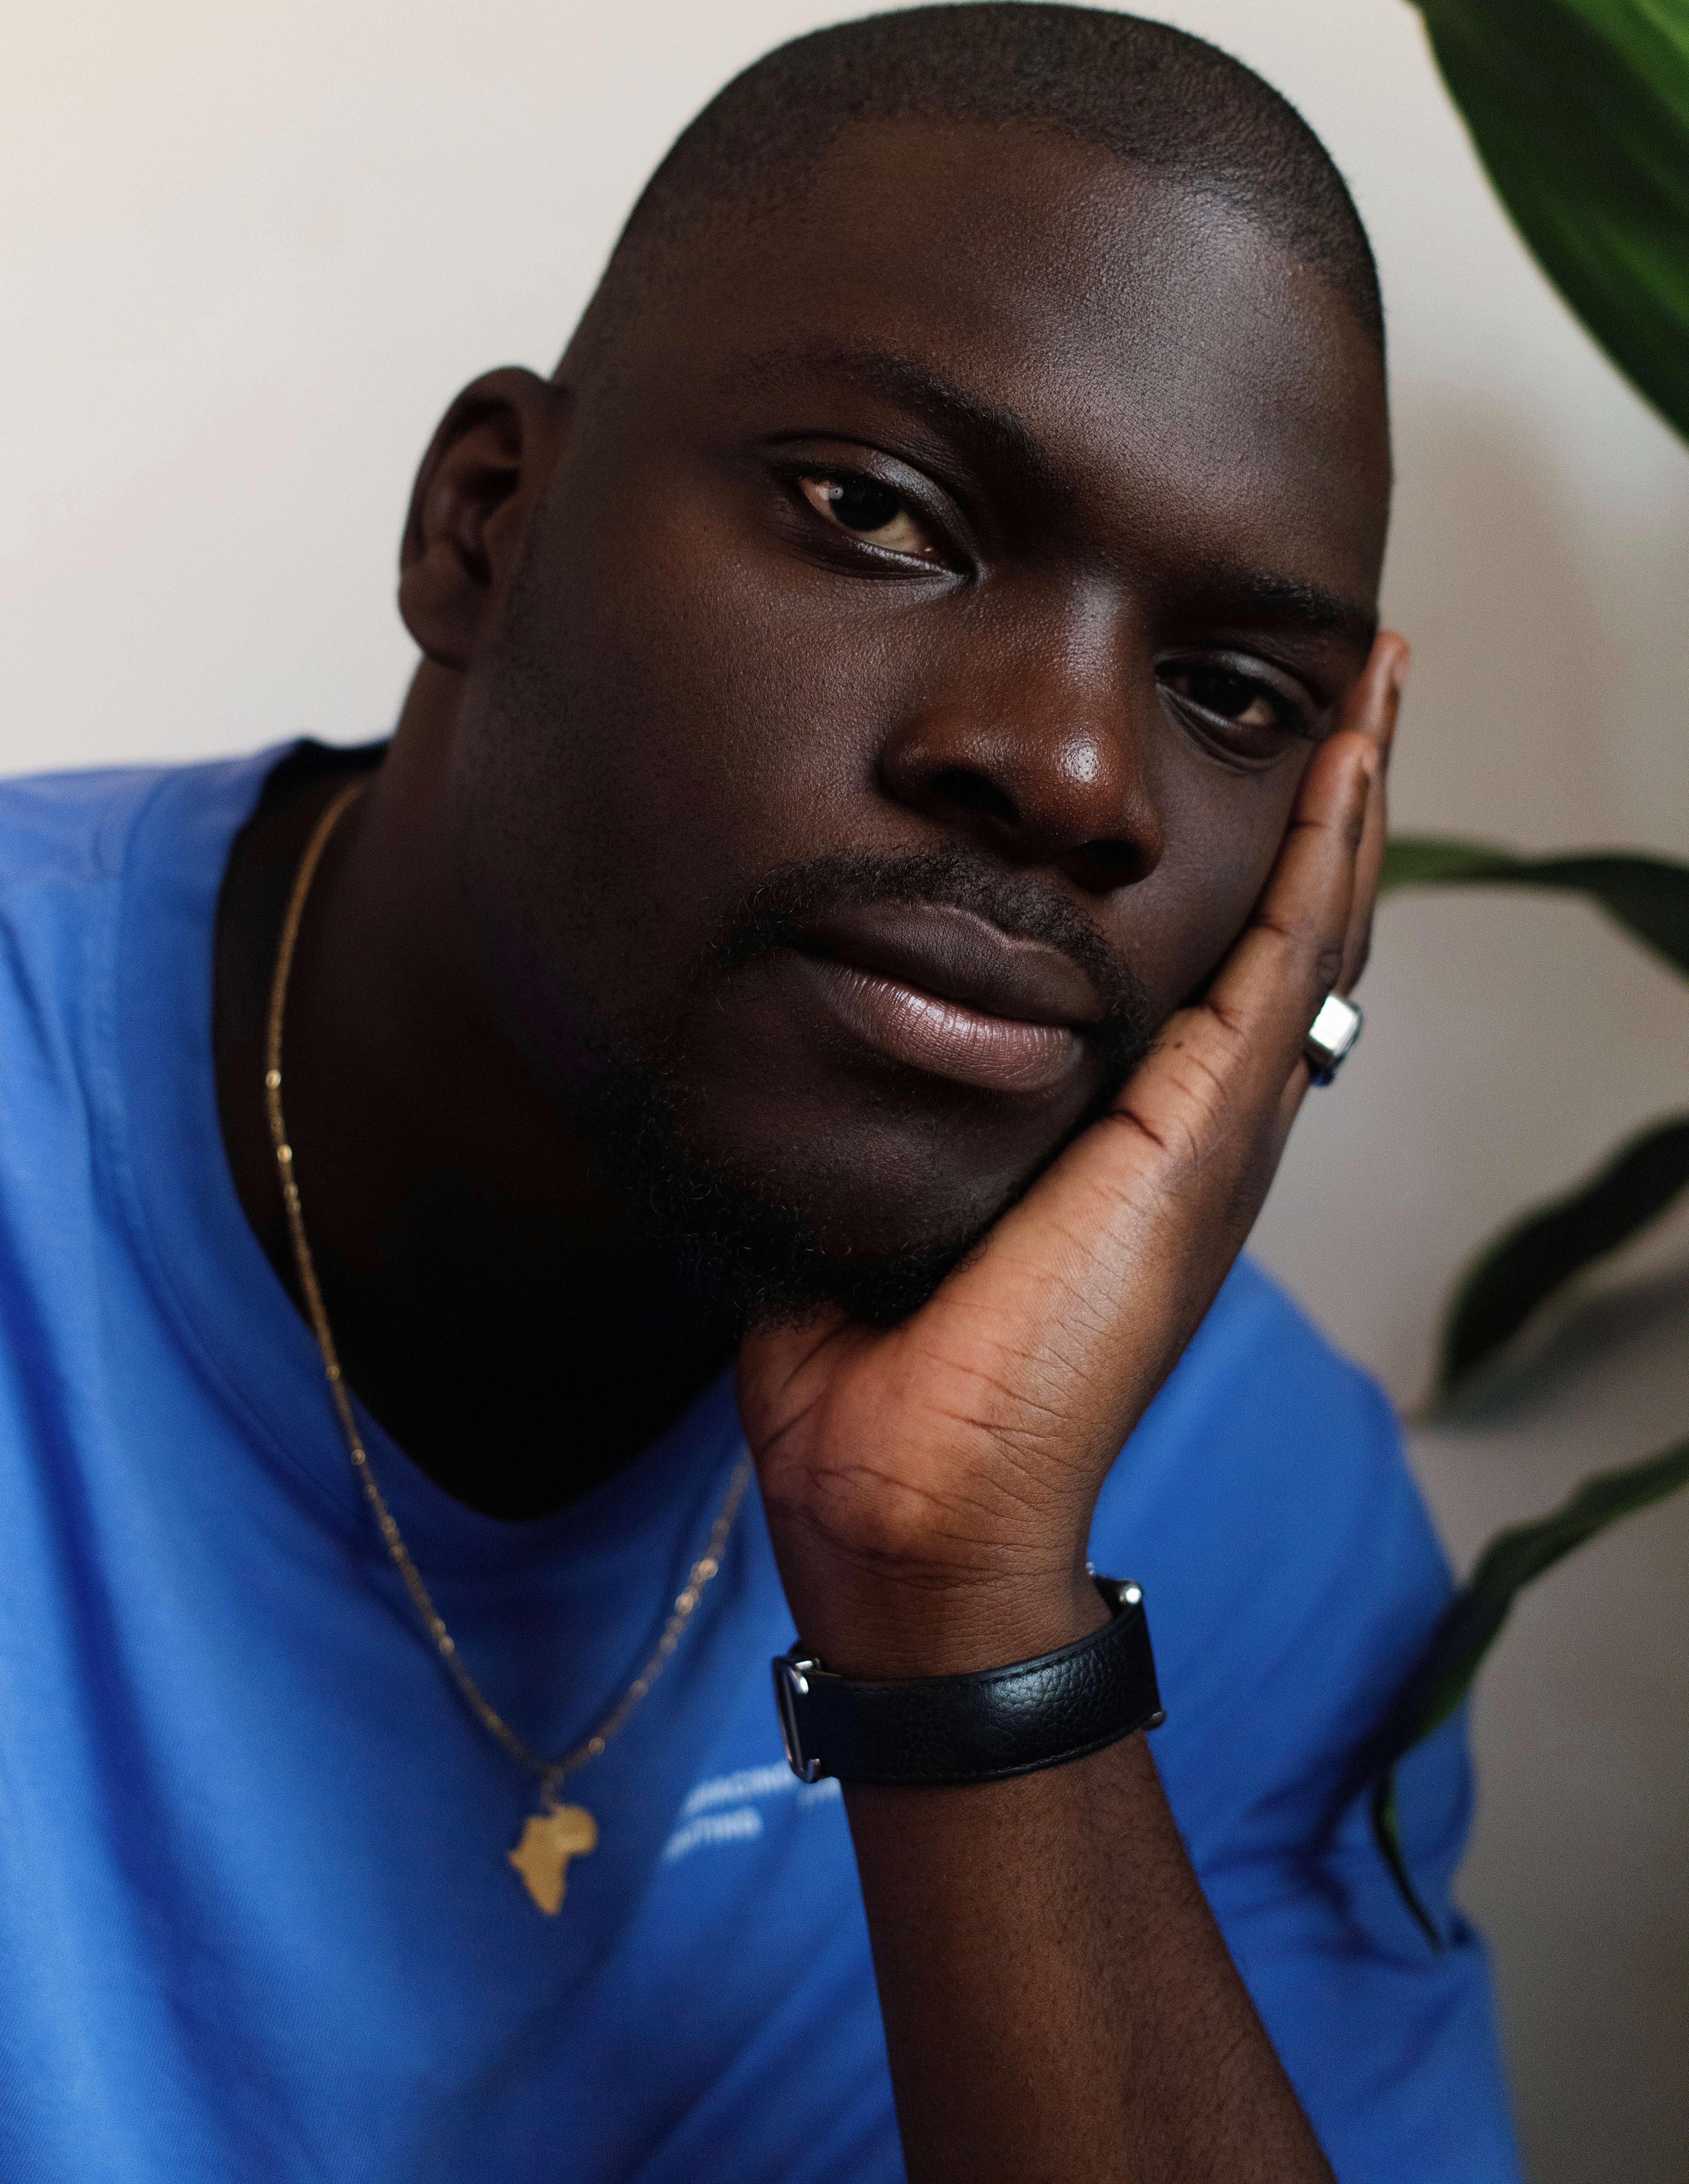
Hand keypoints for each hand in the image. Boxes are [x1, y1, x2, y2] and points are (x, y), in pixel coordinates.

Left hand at [738, 633, 1407, 1678]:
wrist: (908, 1502)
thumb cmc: (876, 1384)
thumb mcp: (880, 1207)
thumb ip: (879, 1130)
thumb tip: (812, 1052)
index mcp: (1119, 1144)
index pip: (1199, 971)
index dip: (1235, 865)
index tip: (1245, 764)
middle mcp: (1191, 1126)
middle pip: (1278, 927)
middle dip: (1318, 803)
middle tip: (1347, 686)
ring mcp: (1215, 1128)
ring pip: (1307, 920)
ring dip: (1344, 795)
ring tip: (1372, 681)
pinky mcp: (1204, 1131)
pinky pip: (1286, 954)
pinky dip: (1324, 848)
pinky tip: (1347, 753)